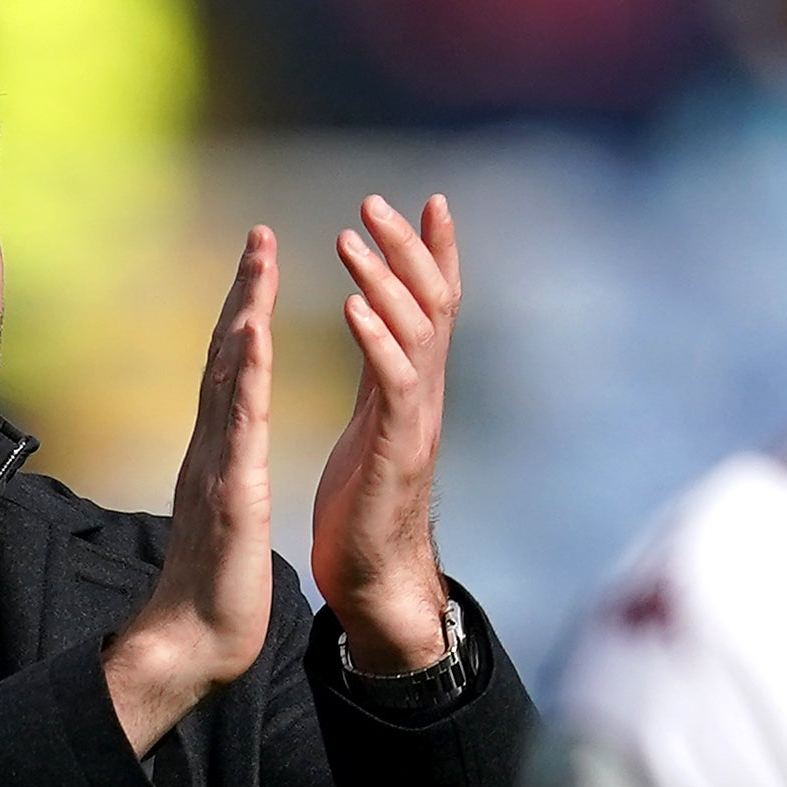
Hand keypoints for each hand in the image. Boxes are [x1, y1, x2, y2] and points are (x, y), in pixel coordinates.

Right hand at [104, 229, 277, 752]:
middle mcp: (211, 448)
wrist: (191, 644)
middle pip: (225, 356)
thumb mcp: (226, 519)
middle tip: (260, 236)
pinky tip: (255, 338)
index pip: (233, 372)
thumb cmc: (212, 593)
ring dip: (244, 315)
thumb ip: (224, 480)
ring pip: (230, 378)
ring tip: (259, 263)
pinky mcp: (232, 494)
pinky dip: (246, 378)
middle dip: (243, 293)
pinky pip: (240, 426)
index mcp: (219, 454)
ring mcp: (218, 466)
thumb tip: (226, 460)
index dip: (245, 315)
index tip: (260, 267)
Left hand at [309, 193, 460, 672]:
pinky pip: (392, 386)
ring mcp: (414, 424)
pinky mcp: (395, 453)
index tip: (429, 201)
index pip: (432, 307)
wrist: (374, 585)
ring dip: (384, 281)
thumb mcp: (374, 430)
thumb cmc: (365, 513)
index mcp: (412, 390)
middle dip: (408, 248)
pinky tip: (352, 306)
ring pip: (413, 334)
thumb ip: (382, 381)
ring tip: (353, 237)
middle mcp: (424, 398)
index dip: (434, 253)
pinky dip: (376, 341)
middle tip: (376, 201)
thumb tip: (383, 338)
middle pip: (431, 306)